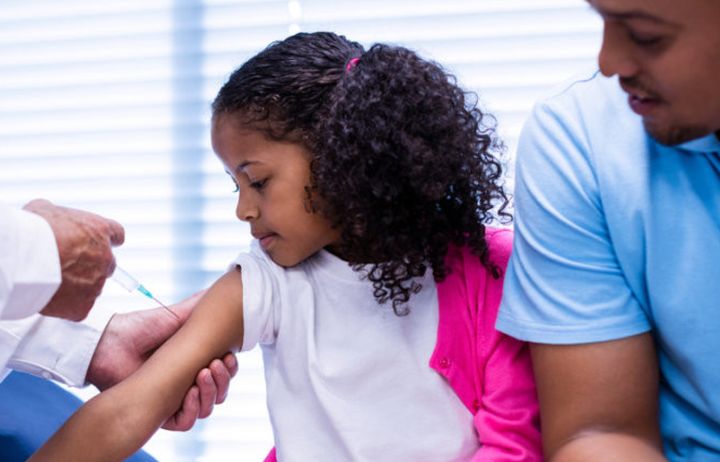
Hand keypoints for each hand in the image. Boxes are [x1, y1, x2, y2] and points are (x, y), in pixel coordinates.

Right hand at [23, 199, 124, 320]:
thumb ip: (58, 217)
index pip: (116, 234)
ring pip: (92, 287)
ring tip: (53, 281)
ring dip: (78, 286)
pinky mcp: (84, 306)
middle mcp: (105, 257)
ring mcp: (97, 283)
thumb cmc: (34, 230)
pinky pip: (79, 308)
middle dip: (91, 266)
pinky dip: (67, 306)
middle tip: (68, 266)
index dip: (108, 239)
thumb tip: (51, 220)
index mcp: (100, 231)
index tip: (101, 243)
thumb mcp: (45, 210)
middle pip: (107, 264)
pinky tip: (51, 298)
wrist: (26, 259)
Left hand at [86, 291, 238, 430]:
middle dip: (223, 379)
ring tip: (202, 374)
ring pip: (206, 408)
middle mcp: (188, 382)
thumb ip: (200, 306)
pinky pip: (186, 422)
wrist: (110, 344)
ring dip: (211, 393)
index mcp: (195, 361)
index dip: (230, 366)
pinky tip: (189, 393)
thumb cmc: (140, 328)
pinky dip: (192, 410)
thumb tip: (224, 289)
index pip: (224, 371)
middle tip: (216, 364)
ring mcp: (175, 399)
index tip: (228, 355)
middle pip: (219, 391)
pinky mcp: (160, 414)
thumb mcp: (176, 315)